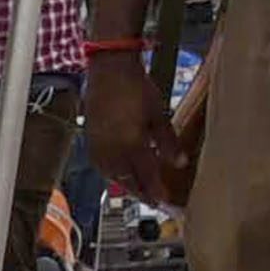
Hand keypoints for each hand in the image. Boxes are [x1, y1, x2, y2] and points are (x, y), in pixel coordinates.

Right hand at [86, 59, 181, 204]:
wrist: (110, 69)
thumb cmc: (135, 87)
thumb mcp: (159, 114)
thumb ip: (168, 142)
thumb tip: (179, 162)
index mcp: (131, 144)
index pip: (147, 177)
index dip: (157, 192)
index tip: (165, 201)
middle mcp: (113, 150)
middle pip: (128, 182)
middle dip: (142, 193)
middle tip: (154, 200)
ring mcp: (99, 147)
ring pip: (113, 177)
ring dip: (127, 186)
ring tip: (139, 190)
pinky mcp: (90, 141)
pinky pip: (102, 166)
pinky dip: (113, 174)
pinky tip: (120, 173)